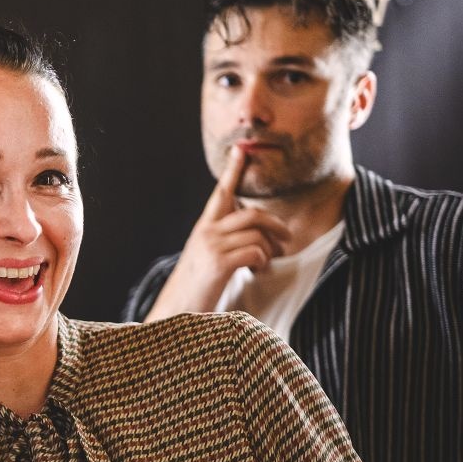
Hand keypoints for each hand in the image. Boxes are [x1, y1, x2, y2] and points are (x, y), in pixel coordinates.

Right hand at [144, 146, 293, 319]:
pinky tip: (256, 272)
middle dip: (275, 224)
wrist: (176, 312)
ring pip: (257, 234)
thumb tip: (254, 235)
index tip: (241, 149)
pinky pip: (256, 251)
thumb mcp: (206, 258)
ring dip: (270, 250)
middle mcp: (206, 232)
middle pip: (251, 213)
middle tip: (286, 238)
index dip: (232, 170)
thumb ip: (224, 242)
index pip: (220, 193)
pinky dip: (263, 262)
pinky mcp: (219, 263)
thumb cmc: (196, 288)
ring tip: (265, 263)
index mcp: (203, 229)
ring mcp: (211, 246)